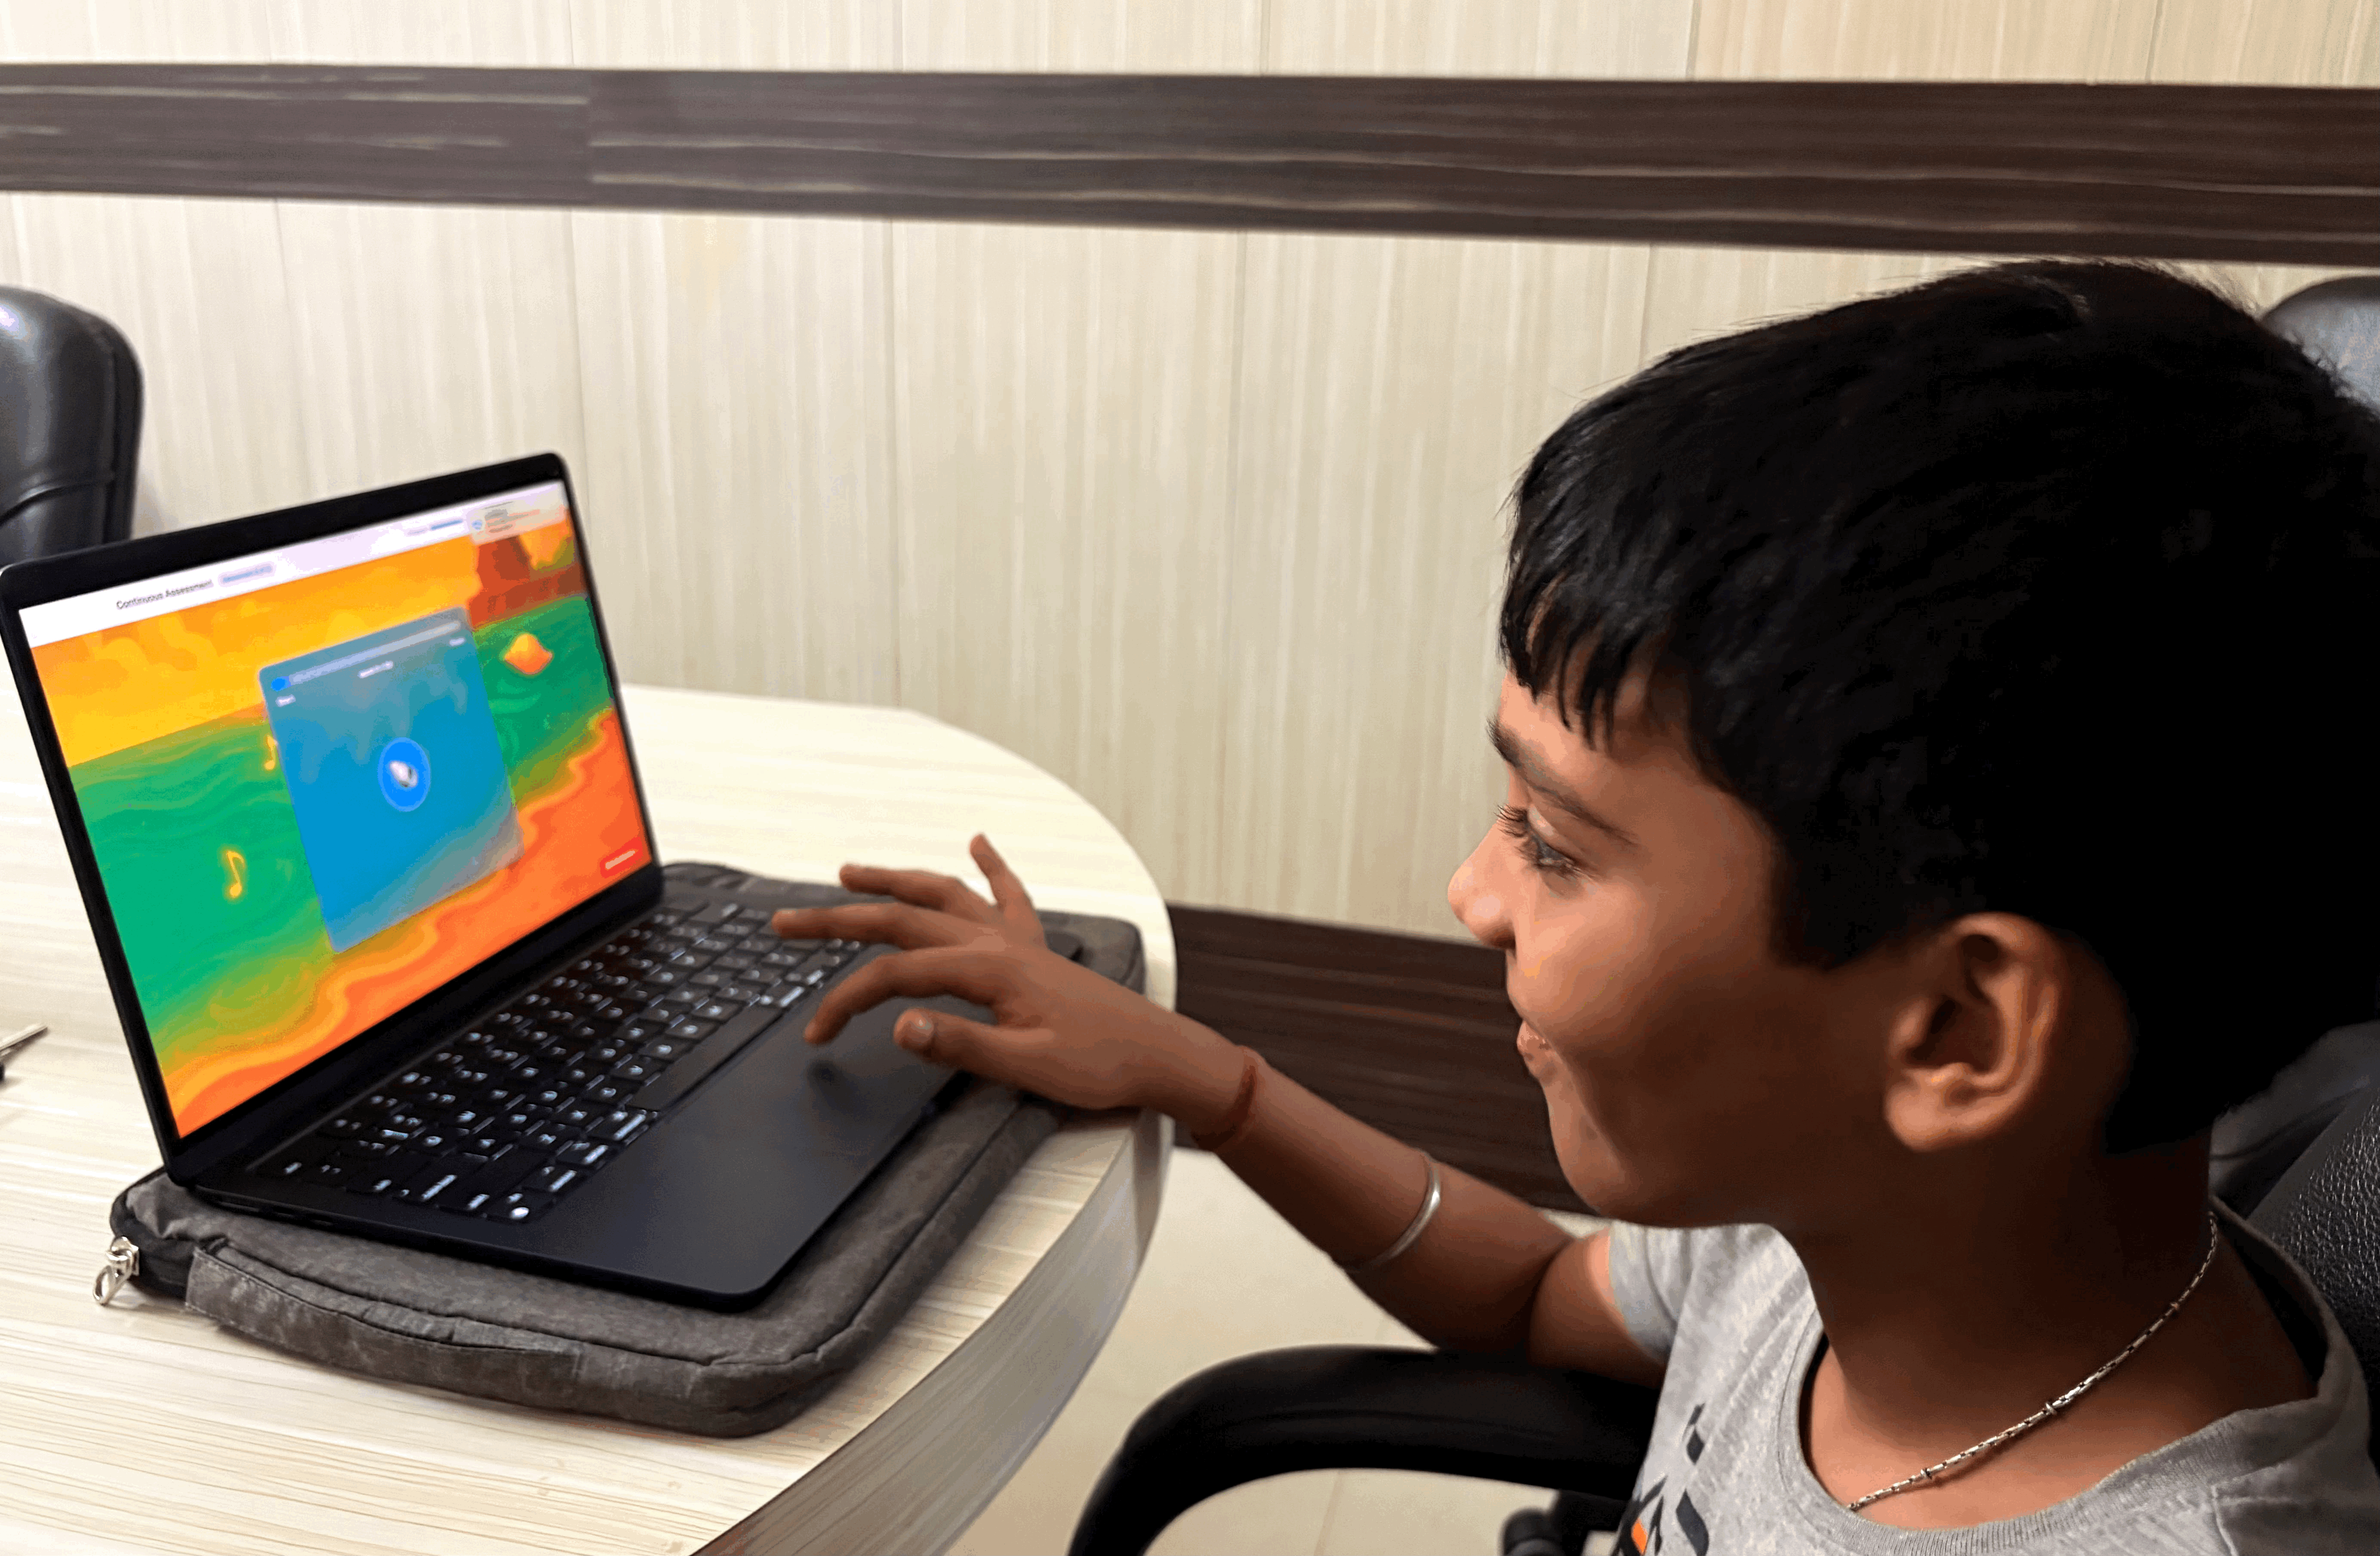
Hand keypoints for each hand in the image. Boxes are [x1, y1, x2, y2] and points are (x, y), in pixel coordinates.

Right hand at [771, 835, 1231, 1116]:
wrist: (1159, 1056)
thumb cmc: (1099, 1066)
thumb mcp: (1025, 1068)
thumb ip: (960, 1045)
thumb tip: (899, 1026)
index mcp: (987, 970)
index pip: (893, 979)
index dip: (844, 1003)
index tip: (815, 1034)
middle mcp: (997, 943)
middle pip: (900, 921)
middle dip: (836, 919)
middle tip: (783, 923)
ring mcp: (1017, 941)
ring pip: (943, 895)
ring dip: (894, 879)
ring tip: (849, 870)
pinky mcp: (1039, 949)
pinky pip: (1009, 895)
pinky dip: (992, 865)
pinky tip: (979, 841)